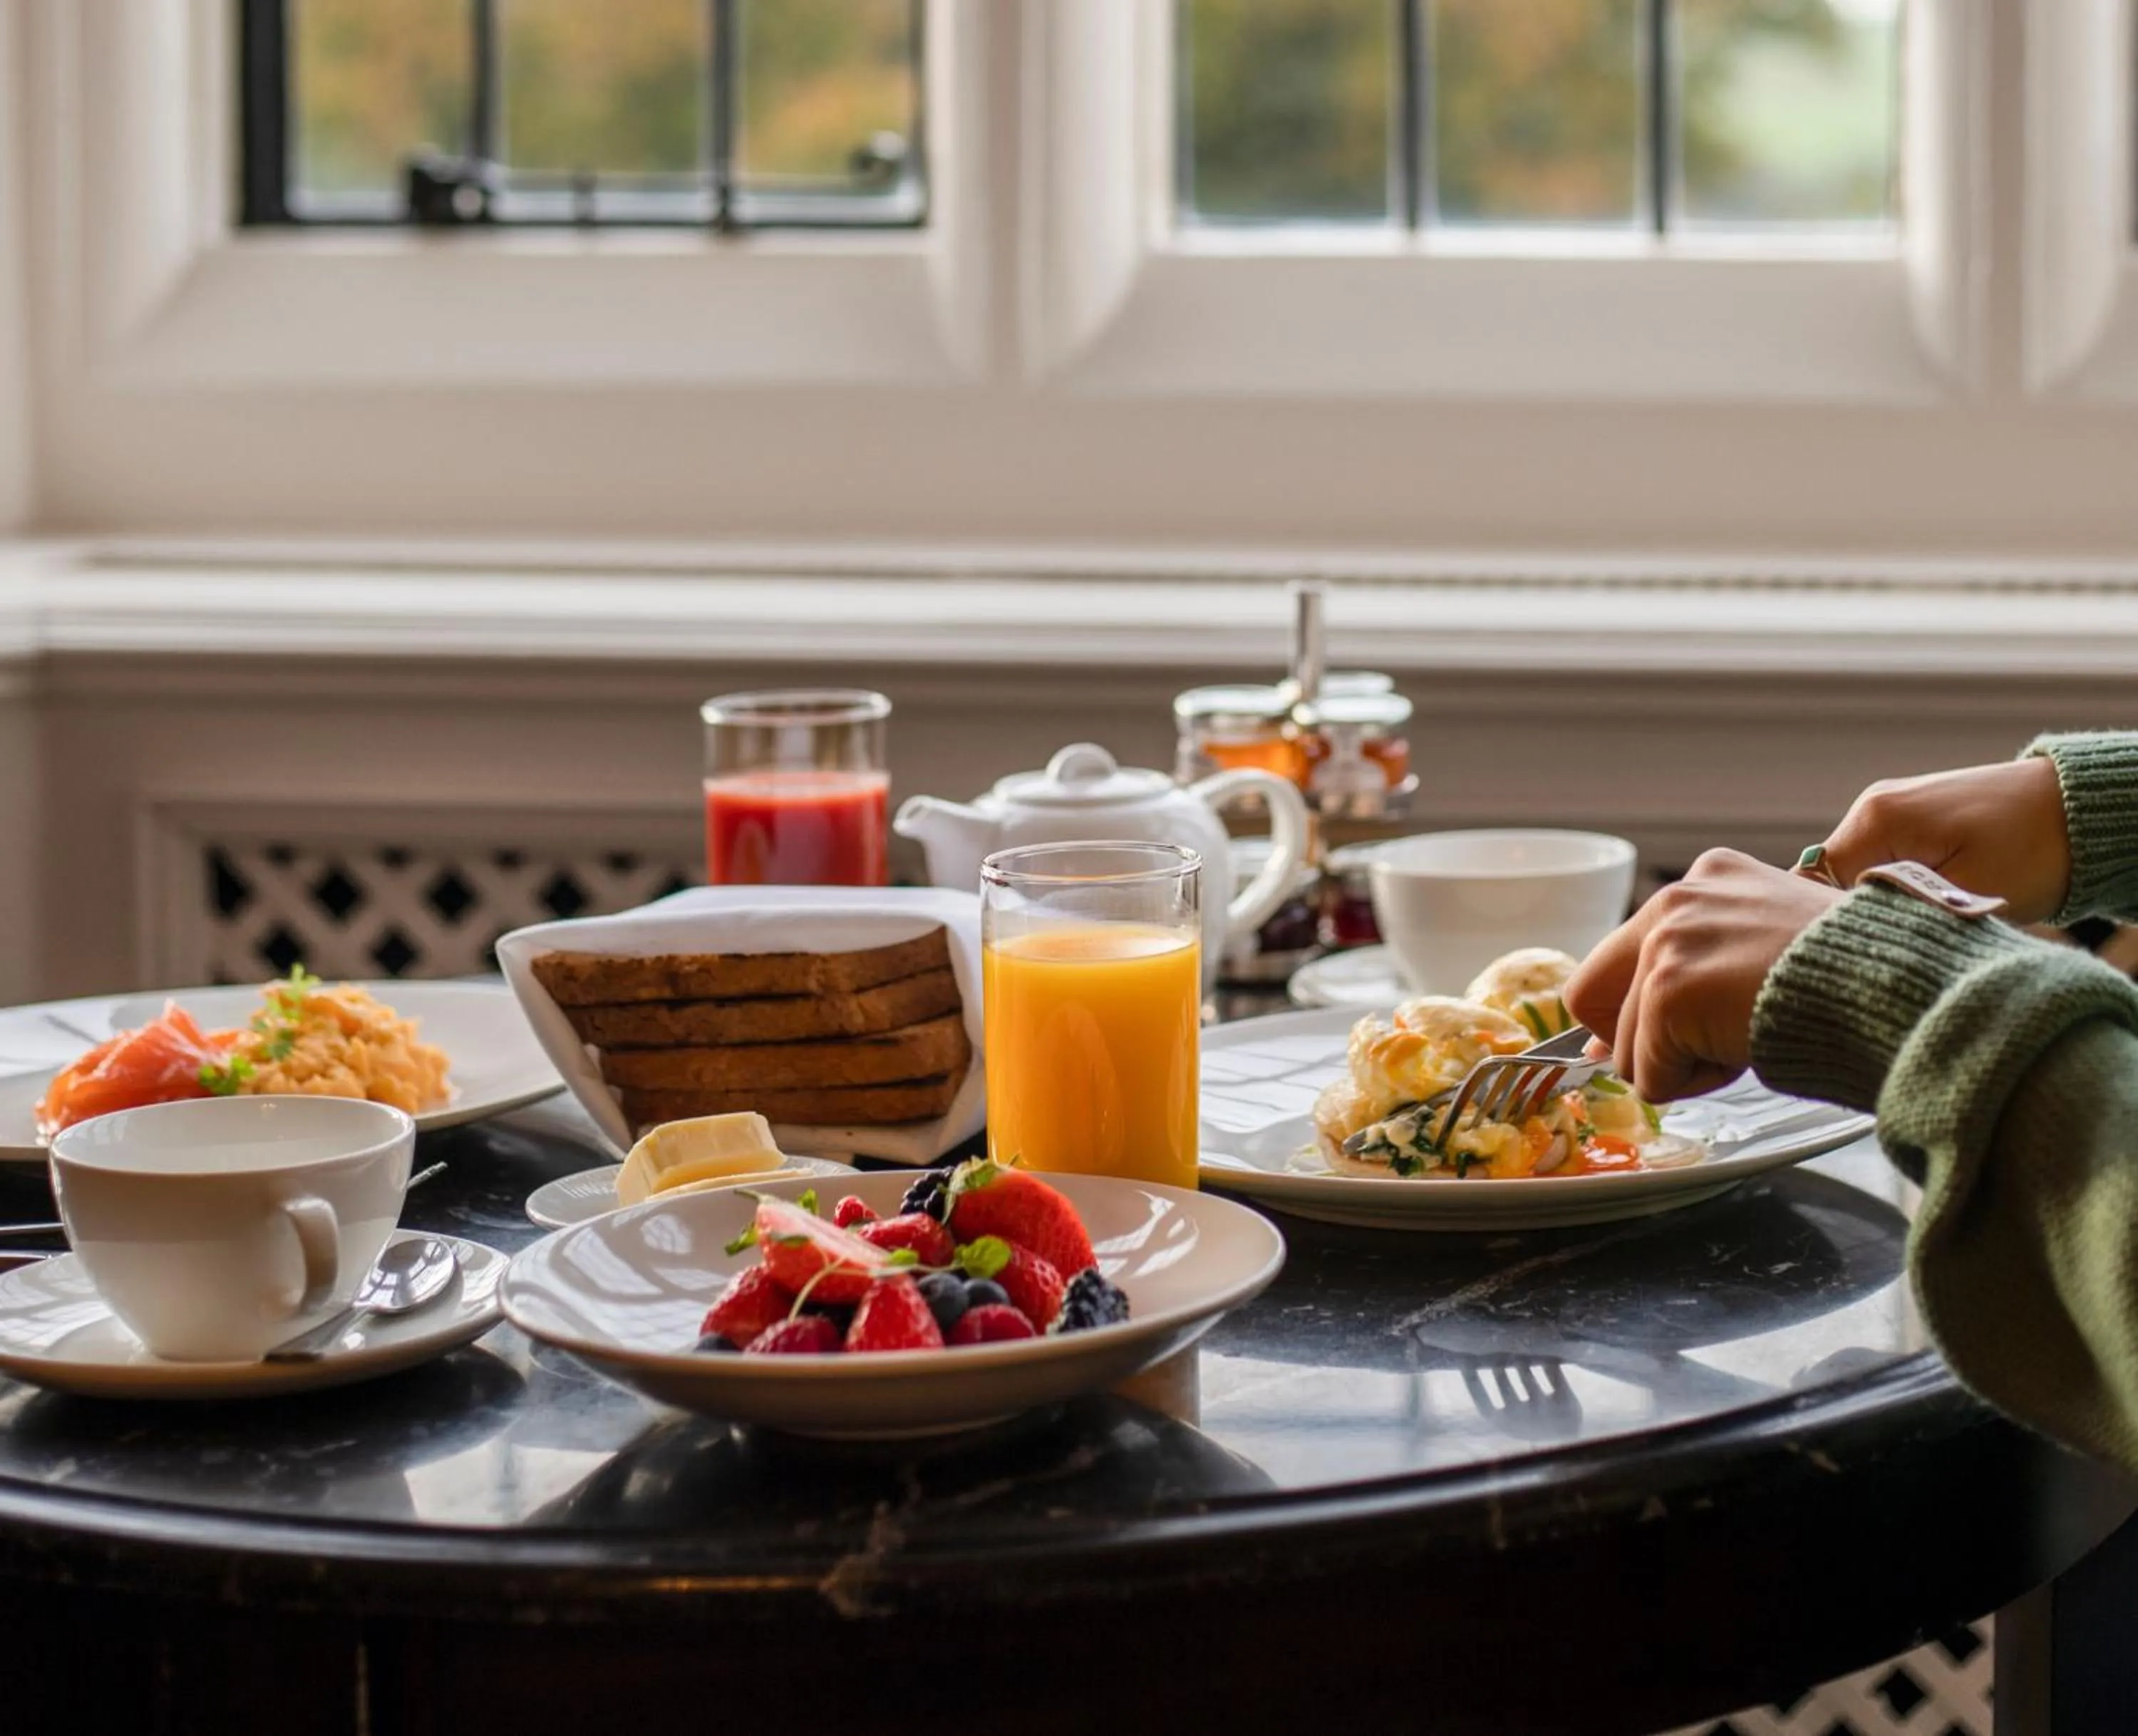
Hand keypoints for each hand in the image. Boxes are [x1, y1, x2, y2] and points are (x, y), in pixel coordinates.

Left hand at [1564, 849, 1842, 1102]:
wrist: (1898, 988)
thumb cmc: (1856, 979)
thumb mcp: (1768, 951)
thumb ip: (1700, 970)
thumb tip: (1610, 1044)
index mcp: (1707, 879)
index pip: (1624, 954)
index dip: (1635, 1009)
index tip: (1670, 1032)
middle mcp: (1676, 899)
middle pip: (1591, 995)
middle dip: (1636, 1038)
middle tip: (1703, 1049)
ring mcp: (1668, 943)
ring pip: (1626, 1046)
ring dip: (1681, 1065)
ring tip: (1748, 1039)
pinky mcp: (1669, 991)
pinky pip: (1650, 1074)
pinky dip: (1692, 1085)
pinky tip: (1745, 1053)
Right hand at [1816, 757, 2069, 923]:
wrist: (2085, 810)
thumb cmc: (2035, 851)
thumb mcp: (1962, 896)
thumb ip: (1894, 914)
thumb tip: (1845, 936)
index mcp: (1875, 819)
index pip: (1813, 888)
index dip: (1831, 927)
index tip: (1866, 953)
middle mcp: (1872, 806)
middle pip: (1830, 882)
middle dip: (1856, 917)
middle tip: (1896, 945)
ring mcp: (1892, 808)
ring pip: (1857, 875)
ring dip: (1881, 904)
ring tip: (1922, 924)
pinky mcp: (1914, 818)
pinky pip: (1883, 863)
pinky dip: (1900, 889)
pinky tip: (1931, 905)